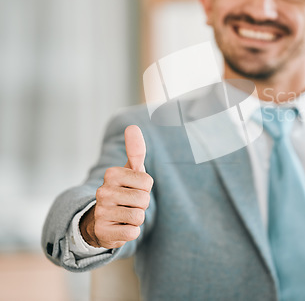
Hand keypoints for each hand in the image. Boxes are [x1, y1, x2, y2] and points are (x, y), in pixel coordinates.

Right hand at [80, 125, 153, 248]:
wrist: (102, 220)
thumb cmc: (123, 191)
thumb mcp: (130, 171)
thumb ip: (135, 150)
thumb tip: (132, 126)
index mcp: (111, 174)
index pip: (147, 182)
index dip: (145, 188)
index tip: (133, 188)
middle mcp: (103, 191)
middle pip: (144, 200)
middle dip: (142, 204)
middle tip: (129, 203)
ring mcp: (101, 212)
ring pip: (138, 217)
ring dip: (137, 218)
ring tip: (124, 214)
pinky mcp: (102, 232)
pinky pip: (132, 233)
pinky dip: (131, 232)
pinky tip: (119, 227)